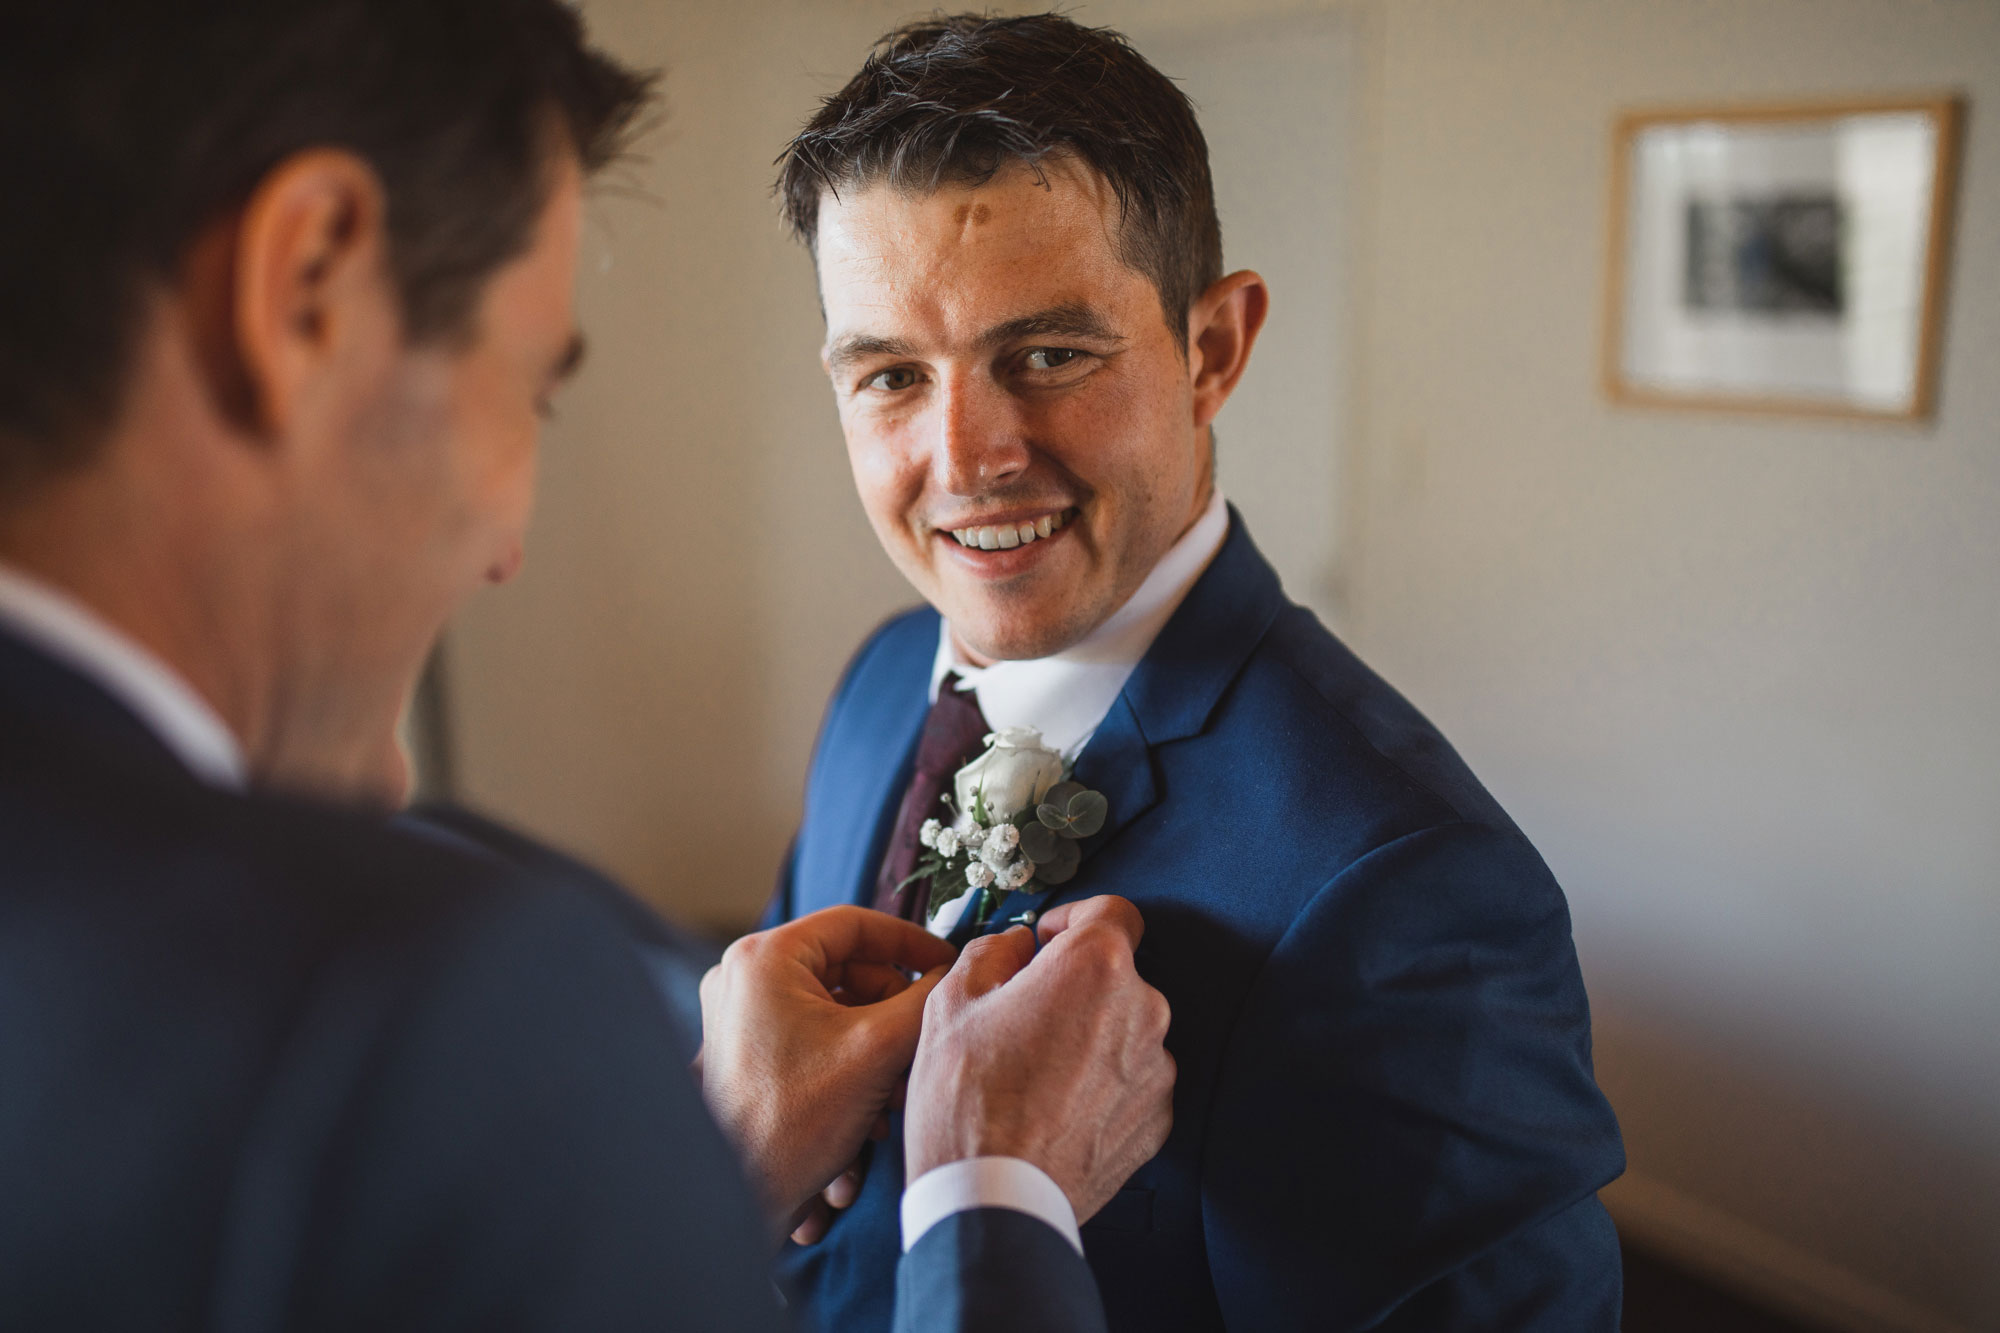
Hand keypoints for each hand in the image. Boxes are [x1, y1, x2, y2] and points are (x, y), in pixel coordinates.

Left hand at [697, 906, 954, 1229]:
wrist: (739, 1199)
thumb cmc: (793, 1121)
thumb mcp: (878, 1050)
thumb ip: (925, 1000)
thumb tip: (953, 974)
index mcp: (764, 959)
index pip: (854, 923)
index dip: (910, 941)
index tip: (946, 963)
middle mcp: (743, 979)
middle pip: (847, 971)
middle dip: (892, 1016)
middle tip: (919, 1050)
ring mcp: (741, 1017)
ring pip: (836, 1011)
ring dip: (876, 1053)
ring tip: (893, 1098)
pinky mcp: (747, 1053)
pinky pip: (814, 1040)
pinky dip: (849, 1069)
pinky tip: (868, 1117)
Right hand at [903, 896, 1174, 1222]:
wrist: (994, 1201)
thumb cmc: (967, 1101)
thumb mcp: (951, 1002)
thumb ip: (992, 952)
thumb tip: (1015, 947)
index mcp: (1096, 967)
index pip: (1113, 912)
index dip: (1073, 918)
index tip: (1047, 941)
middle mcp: (1143, 1010)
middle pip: (1114, 975)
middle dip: (1072, 986)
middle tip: (1022, 1016)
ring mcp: (1157, 1070)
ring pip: (1123, 1030)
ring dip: (1089, 1036)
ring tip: (1034, 1073)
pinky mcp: (1158, 1120)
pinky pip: (1132, 1081)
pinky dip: (1102, 1084)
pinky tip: (1055, 1107)